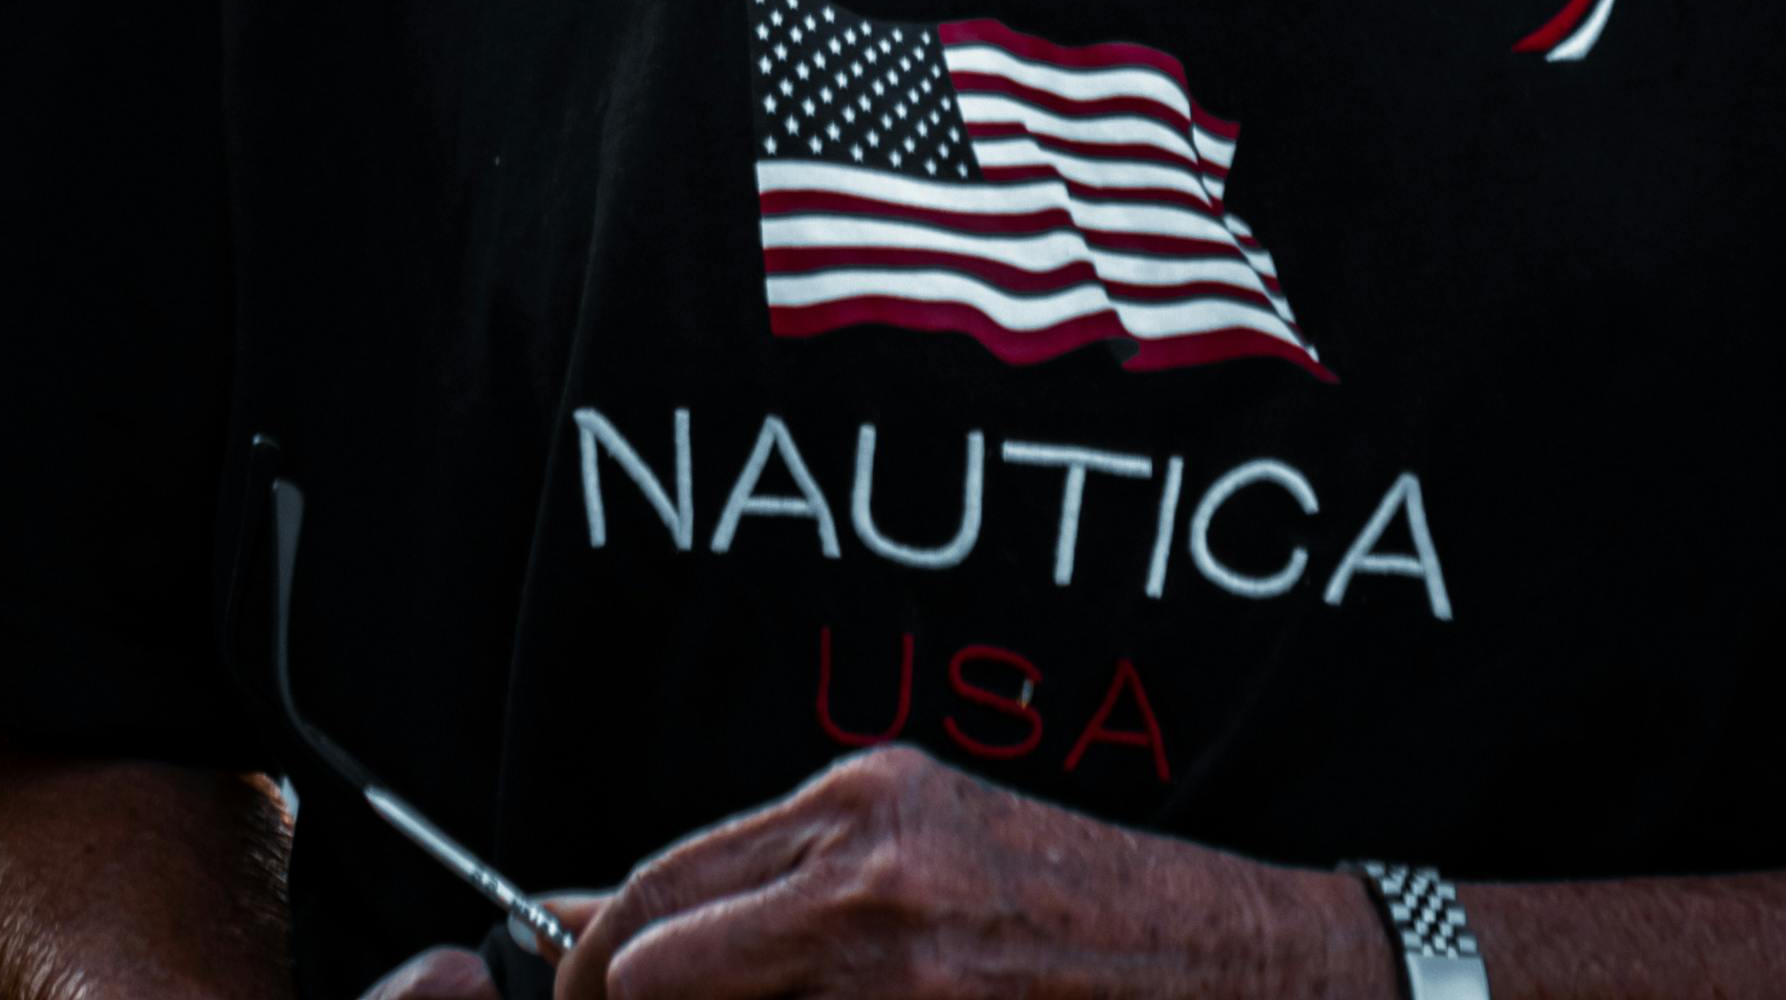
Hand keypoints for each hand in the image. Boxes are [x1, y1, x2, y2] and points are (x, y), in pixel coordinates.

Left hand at [542, 744, 1375, 999]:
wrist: (1213, 960)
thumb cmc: (1064, 907)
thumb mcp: (916, 853)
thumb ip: (778, 887)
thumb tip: (616, 929)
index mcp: (856, 804)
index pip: (664, 882)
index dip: (594, 957)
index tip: (572, 994)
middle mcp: (866, 866)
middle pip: (660, 952)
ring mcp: (898, 962)